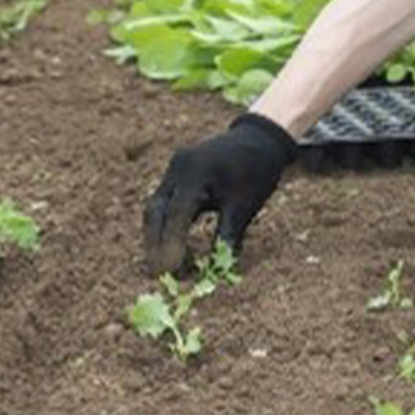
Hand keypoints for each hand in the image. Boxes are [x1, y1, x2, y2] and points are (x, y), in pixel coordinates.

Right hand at [143, 113, 298, 274]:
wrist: (259, 140)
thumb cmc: (256, 173)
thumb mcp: (245, 206)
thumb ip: (228, 235)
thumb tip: (217, 269)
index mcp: (197, 172)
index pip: (177, 213)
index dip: (171, 243)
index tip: (171, 271)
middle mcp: (179, 167)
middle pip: (156, 210)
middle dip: (155, 243)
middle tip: (158, 274)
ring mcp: (174, 168)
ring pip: (155, 207)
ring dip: (157, 235)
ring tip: (163, 265)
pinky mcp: (175, 172)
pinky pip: (163, 200)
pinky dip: (164, 223)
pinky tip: (169, 244)